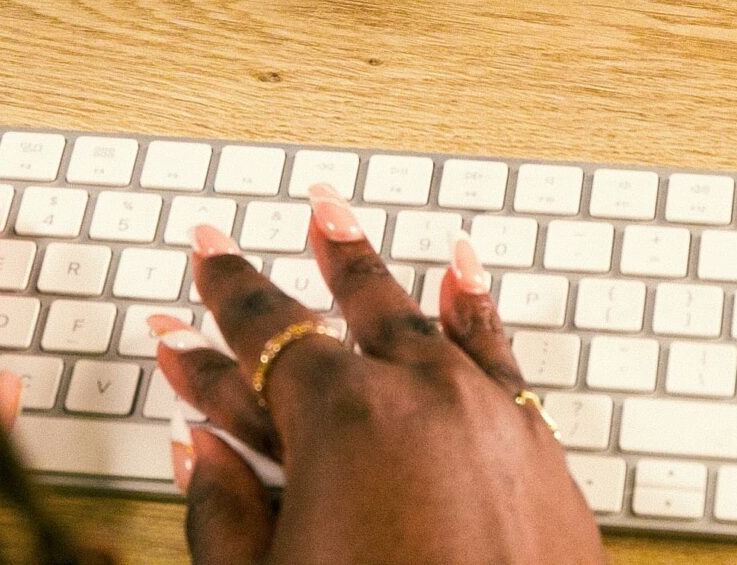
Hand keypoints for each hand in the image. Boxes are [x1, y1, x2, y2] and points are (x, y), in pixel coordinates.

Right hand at [151, 187, 605, 564]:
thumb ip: (225, 513)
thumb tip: (198, 449)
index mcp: (343, 421)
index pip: (264, 340)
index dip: (221, 305)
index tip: (196, 276)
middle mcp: (421, 397)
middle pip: (347, 308)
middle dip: (299, 268)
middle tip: (257, 232)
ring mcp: (490, 417)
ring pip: (422, 319)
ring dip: (375, 274)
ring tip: (340, 224)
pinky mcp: (540, 452)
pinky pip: (501, 354)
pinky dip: (475, 310)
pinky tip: (461, 277)